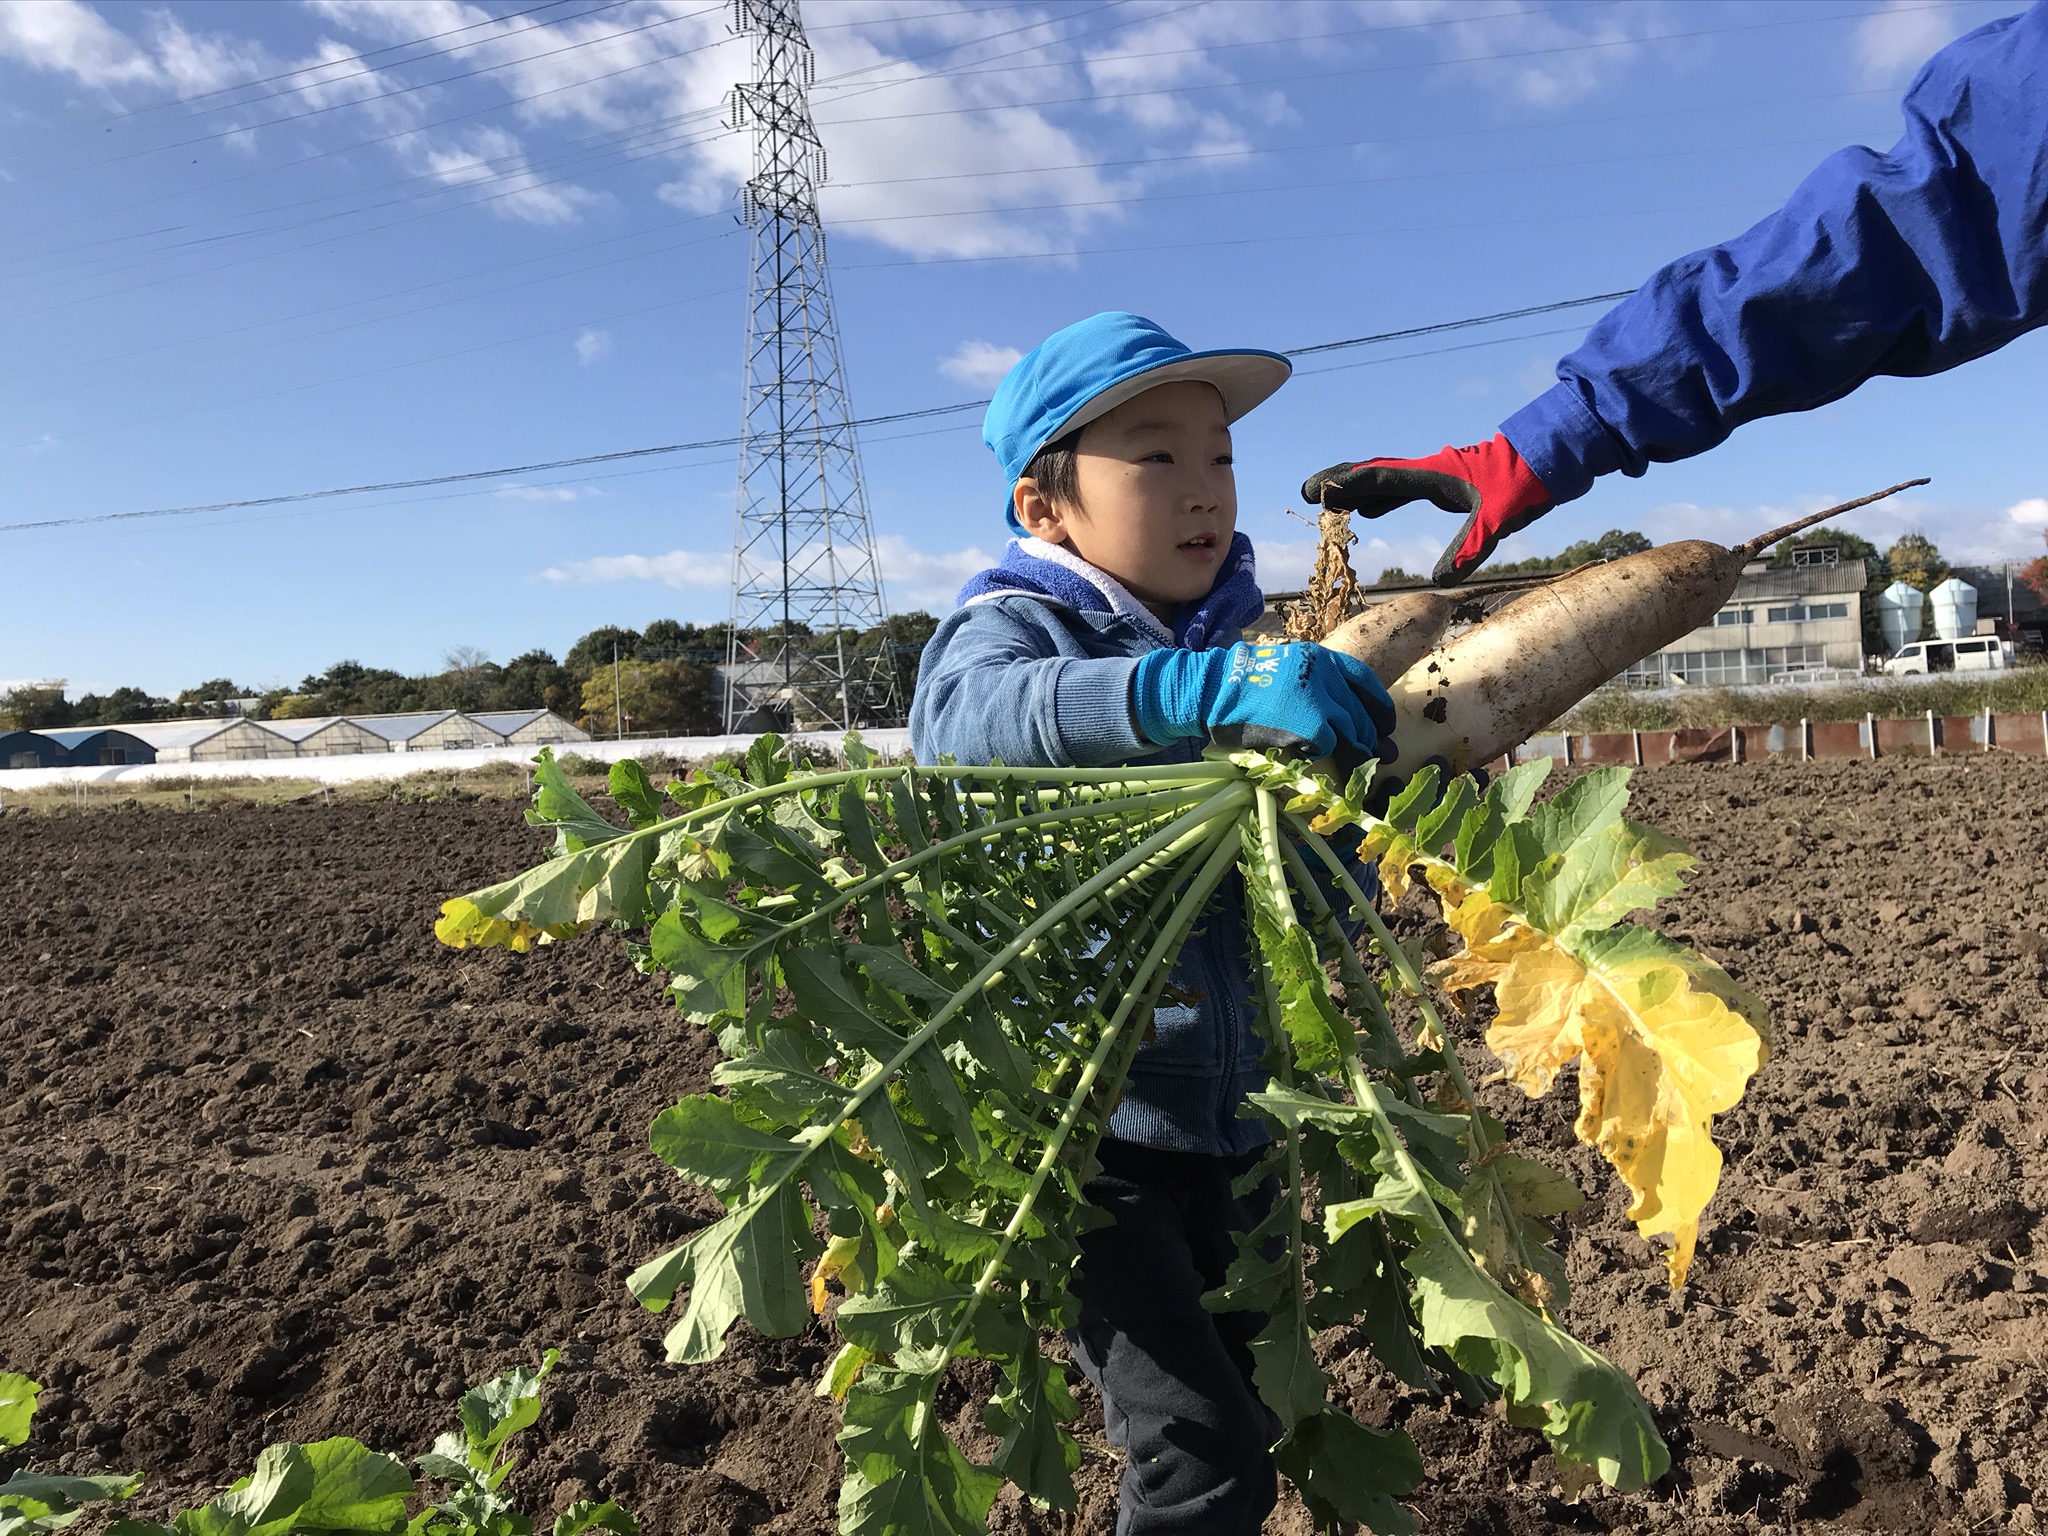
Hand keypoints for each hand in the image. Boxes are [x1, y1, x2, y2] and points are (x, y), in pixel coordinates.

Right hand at [1132, 641, 1394, 759]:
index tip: (1382, 725)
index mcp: (1321, 658)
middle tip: (1373, 756)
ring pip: (1354, 734)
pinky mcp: (1312, 726)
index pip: (1366, 682)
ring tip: (1356, 771)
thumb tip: (1339, 715)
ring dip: (1356, 755)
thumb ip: (1313, 683)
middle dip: (1370, 738)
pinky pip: (1332, 747)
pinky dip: (1331, 759)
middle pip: (1362, 713)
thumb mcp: (1285, 668)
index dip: (1378, 707)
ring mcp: (1321, 701)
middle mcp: (1326, 675)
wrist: (1216, 689)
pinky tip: (1324, 767)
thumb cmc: (1242, 684)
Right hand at [1300, 432, 1553, 585]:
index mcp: (1432, 475)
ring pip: (1386, 480)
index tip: (1313, 492)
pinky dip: (1382, 497)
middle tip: (1308, 493)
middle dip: (1340, 482)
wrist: (1551, 458)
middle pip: (1374, 473)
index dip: (1343, 485)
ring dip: (1357, 490)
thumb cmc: (1524, 484)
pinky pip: (1403, 488)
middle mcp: (1428, 470)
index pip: (1377, 479)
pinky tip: (1373, 510)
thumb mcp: (1497, 521)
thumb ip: (1468, 548)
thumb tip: (1441, 582)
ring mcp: (1437, 473)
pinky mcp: (1447, 480)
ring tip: (1332, 505)